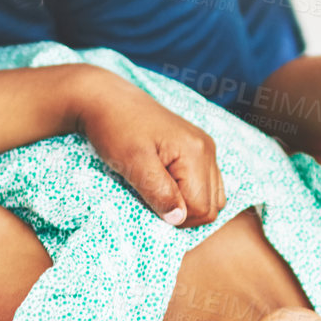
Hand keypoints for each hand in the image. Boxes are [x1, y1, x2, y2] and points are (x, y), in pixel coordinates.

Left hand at [76, 71, 224, 226]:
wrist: (107, 100)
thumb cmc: (115, 130)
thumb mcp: (133, 164)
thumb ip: (158, 192)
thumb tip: (178, 219)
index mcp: (196, 153)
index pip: (203, 208)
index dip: (177, 219)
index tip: (149, 206)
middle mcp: (208, 149)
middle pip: (212, 206)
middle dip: (183, 213)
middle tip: (152, 201)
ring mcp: (205, 148)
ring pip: (213, 197)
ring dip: (188, 205)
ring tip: (158, 193)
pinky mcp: (198, 148)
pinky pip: (206, 184)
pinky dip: (190, 193)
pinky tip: (166, 186)